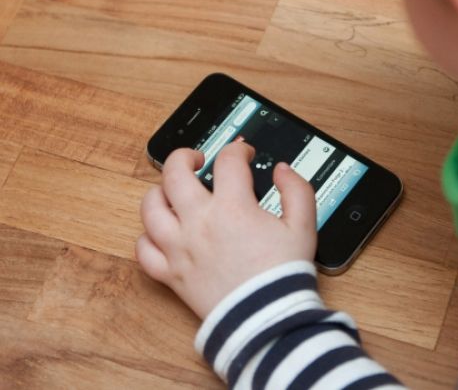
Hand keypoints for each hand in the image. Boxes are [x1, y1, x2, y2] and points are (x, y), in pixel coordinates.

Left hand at [136, 142, 316, 318]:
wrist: (267, 317)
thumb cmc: (283, 274)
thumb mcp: (304, 225)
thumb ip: (296, 189)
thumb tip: (281, 171)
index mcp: (232, 207)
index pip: (228, 160)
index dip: (238, 149)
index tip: (244, 154)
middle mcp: (199, 223)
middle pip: (174, 173)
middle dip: (184, 156)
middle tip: (196, 159)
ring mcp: (180, 248)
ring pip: (149, 208)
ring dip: (159, 192)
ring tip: (171, 190)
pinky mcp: (171, 274)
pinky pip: (144, 251)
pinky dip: (147, 237)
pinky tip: (160, 232)